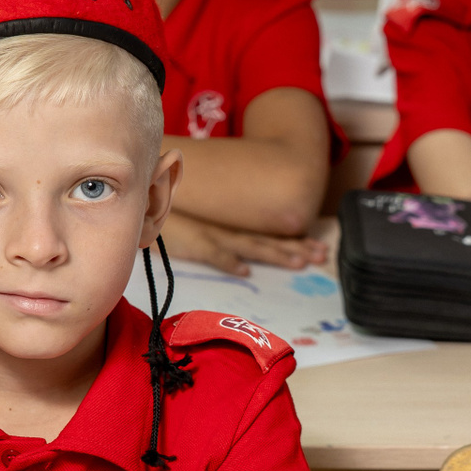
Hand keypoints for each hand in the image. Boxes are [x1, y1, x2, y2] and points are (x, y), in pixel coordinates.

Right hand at [160, 209, 328, 275]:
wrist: (148, 199)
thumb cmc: (176, 213)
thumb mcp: (206, 223)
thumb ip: (223, 236)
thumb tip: (245, 256)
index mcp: (235, 225)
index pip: (271, 234)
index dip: (296, 241)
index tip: (320, 247)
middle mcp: (230, 228)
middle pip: (268, 240)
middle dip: (297, 248)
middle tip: (322, 255)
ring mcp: (213, 234)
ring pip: (250, 246)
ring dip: (275, 254)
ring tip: (299, 263)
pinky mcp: (194, 243)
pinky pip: (214, 254)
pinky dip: (229, 262)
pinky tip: (245, 271)